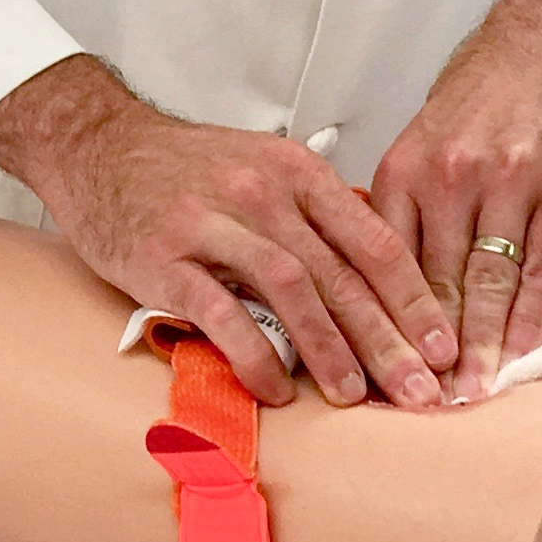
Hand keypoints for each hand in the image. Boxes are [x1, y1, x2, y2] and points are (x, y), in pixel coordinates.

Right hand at [0, 57, 457, 411]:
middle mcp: (264, 192)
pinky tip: (277, 388)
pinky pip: (222, 312)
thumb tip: (378, 281)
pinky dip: (255, 354)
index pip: (375, 240)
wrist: (98, 145)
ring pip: (292, 290)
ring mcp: (214, 223)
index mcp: (298, 171)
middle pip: (342, 274)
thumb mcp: (265, 170)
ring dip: (331, 349)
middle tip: (420, 390)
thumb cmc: (187, 168)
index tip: (444, 346)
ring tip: (355, 397)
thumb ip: (317, 218)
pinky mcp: (166, 257)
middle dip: (389, 338)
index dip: (415, 299)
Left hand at [369, 0, 541, 404]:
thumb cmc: (481, 94)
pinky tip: (521, 353)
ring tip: (471, 395)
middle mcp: (449, 176)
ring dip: (479, 347)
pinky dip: (530, 317)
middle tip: (421, 403)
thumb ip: (404, 207)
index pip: (381, 264)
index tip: (377, 373)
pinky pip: (541, 267)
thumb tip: (383, 282)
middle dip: (425, 350)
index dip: (378, 324)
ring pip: (486, 282)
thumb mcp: (421, 140)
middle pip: (433, 282)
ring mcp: (508, 183)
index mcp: (404, 168)